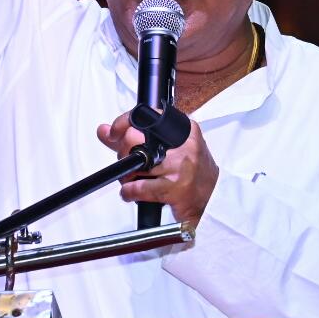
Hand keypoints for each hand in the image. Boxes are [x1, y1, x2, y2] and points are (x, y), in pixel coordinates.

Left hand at [96, 112, 219, 226]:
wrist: (214, 200)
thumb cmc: (192, 173)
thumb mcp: (170, 148)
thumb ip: (135, 138)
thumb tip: (104, 131)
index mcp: (185, 130)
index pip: (147, 116)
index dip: (123, 122)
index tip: (112, 131)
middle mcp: (184, 146)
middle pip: (135, 139)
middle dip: (124, 153)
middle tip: (128, 161)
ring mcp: (180, 167)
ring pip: (135, 165)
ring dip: (127, 175)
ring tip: (132, 178)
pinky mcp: (175, 189)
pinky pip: (139, 188)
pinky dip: (129, 192)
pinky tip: (131, 192)